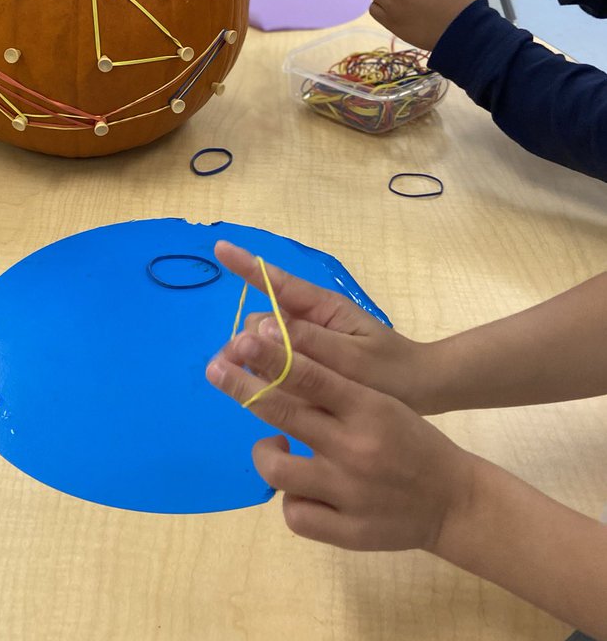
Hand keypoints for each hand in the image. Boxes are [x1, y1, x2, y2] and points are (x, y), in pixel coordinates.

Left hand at [205, 325, 477, 552]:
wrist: (454, 502)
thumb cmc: (411, 442)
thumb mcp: (382, 404)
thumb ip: (335, 390)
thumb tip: (276, 365)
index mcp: (370, 409)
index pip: (312, 376)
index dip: (273, 357)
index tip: (243, 341)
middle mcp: (355, 448)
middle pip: (284, 414)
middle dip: (243, 388)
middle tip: (216, 369)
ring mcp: (348, 494)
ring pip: (276, 469)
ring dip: (265, 452)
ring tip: (273, 445)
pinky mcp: (345, 532)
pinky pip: (292, 513)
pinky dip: (290, 498)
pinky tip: (300, 486)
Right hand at [214, 242, 441, 413]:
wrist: (420, 390)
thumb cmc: (391, 371)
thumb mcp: (353, 358)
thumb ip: (309, 343)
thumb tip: (263, 329)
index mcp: (322, 308)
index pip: (277, 282)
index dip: (246, 265)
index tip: (219, 247)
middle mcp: (308, 319)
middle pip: (259, 322)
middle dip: (246, 343)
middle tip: (243, 372)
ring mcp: (306, 341)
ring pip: (261, 345)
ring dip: (254, 362)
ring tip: (261, 390)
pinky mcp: (306, 363)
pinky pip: (273, 361)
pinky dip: (266, 374)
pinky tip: (270, 393)